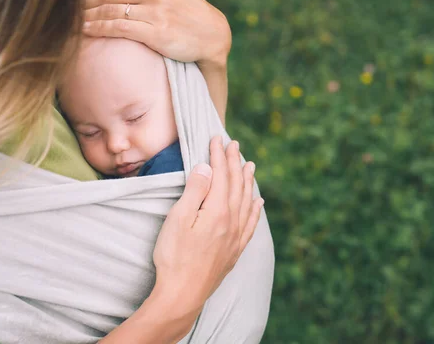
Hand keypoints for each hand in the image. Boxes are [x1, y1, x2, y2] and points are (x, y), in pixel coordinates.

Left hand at [82, 0, 231, 67]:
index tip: (75, 1)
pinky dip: (99, 29)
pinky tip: (85, 31)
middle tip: (66, 13)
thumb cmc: (185, 13)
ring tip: (70, 23)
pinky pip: (119, 28)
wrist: (212, 34)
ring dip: (87, 17)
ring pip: (111, 11)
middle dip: (85, 5)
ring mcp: (156, 10)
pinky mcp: (157, 31)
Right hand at [152, 137, 262, 313]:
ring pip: (247, 201)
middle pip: (237, 185)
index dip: (219, 155)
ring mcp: (235, 237)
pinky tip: (258, 202)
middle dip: (235, 162)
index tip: (216, 138)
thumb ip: (195, 191)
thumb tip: (206, 167)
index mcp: (217, 211)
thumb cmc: (175, 256)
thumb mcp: (178, 218)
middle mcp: (232, 221)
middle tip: (234, 145)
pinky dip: (256, 209)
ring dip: (248, 181)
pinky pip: (251, 224)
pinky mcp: (234, 250)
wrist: (182, 294)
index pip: (221, 175)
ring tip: (250, 165)